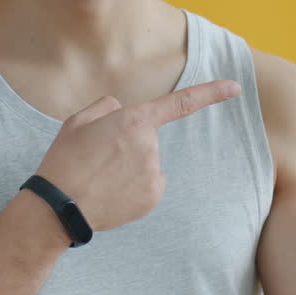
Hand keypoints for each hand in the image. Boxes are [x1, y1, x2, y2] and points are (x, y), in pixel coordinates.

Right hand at [34, 79, 241, 231]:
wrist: (59, 206)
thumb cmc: (65, 161)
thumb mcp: (78, 121)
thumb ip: (107, 108)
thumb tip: (123, 112)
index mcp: (133, 121)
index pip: (180, 103)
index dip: (211, 93)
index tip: (235, 87)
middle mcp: (150, 146)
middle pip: (147, 138)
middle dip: (128, 144)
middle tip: (98, 158)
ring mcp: (154, 173)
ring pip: (147, 162)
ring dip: (130, 167)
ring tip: (101, 178)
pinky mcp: (153, 196)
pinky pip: (150, 184)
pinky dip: (135, 188)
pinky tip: (112, 192)